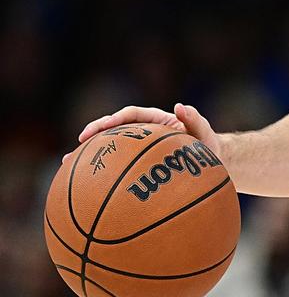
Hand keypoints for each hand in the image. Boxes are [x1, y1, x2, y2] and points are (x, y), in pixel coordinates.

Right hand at [65, 103, 219, 162]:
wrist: (212, 164)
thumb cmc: (208, 147)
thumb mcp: (205, 133)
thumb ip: (196, 119)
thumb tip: (181, 106)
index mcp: (156, 121)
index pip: (131, 115)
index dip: (114, 119)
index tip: (102, 127)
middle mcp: (144, 133)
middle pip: (114, 130)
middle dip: (94, 135)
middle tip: (77, 145)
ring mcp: (140, 150)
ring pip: (111, 150)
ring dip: (90, 156)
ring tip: (67, 165)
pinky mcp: (139, 167)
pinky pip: (117, 169)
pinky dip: (102, 176)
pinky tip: (86, 189)